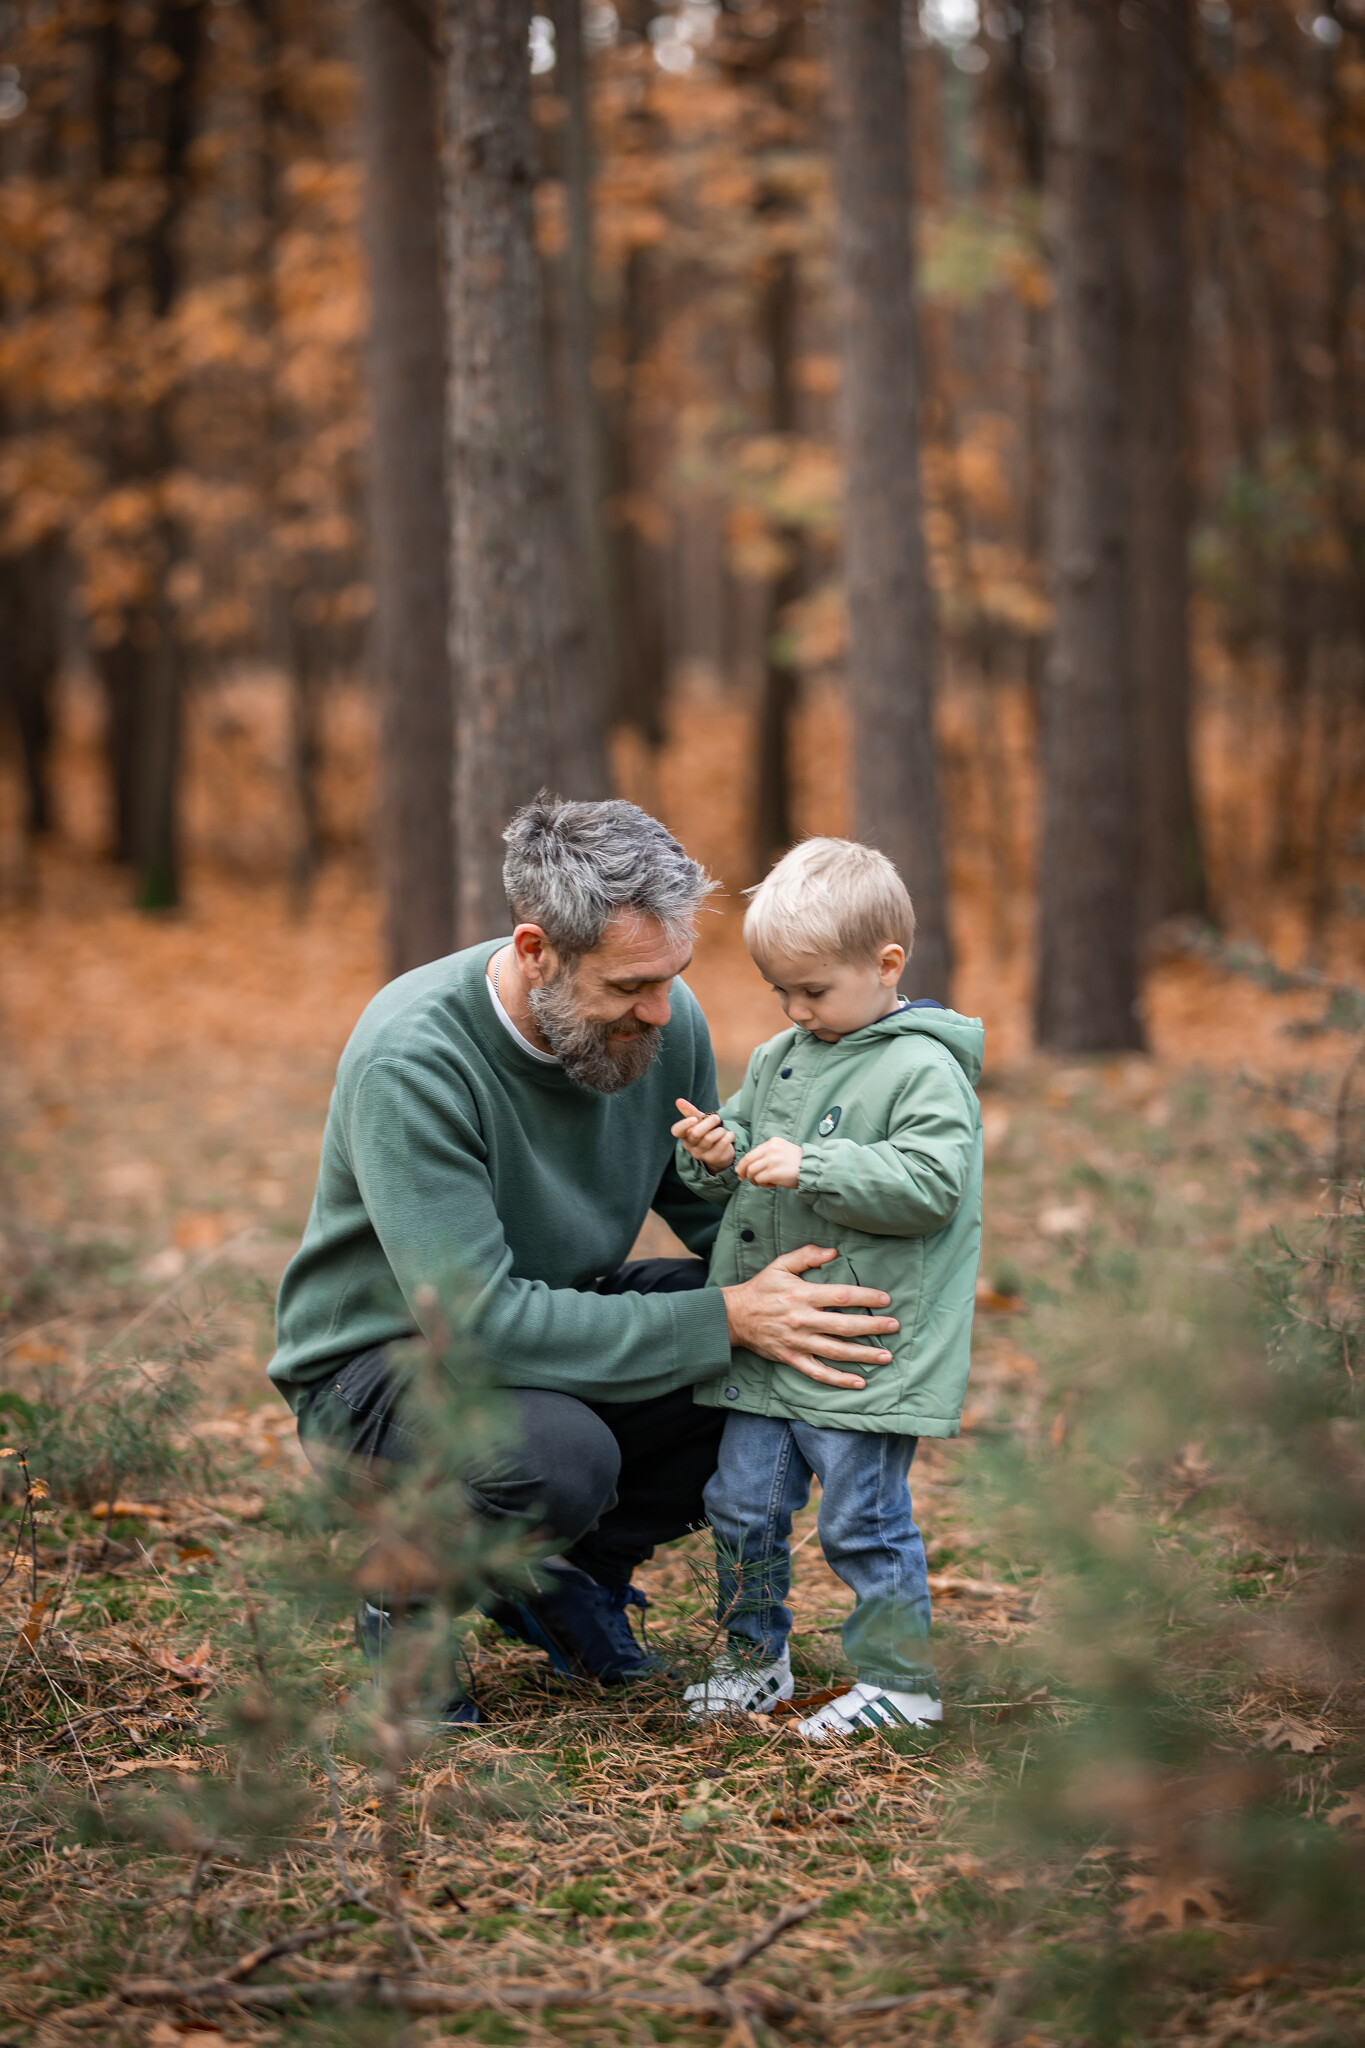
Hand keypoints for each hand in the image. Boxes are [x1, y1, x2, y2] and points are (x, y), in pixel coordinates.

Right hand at [672, 1097, 735, 1173]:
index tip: (694, 1119)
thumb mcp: (699, 1121)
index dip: (684, 1125)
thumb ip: (690, 1112)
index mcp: (684, 1135)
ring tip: (723, 1130)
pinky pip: (721, 1144)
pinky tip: (730, 1135)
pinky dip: (728, 1136)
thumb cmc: (706, 1132)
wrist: (720, 1151)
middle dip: (708, 1123)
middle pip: (696, 1134)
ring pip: (709, 1138)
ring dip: (719, 1130)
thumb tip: (678, 1100)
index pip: (677, 1131)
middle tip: (717, 1117)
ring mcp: (701, 1154)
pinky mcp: (713, 1158)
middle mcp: (690, 1146)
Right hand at [720, 1246, 897, 1390]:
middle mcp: (803, 1320)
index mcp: (802, 1295)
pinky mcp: (792, 1358)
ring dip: (863, 1355)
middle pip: (844, 1325)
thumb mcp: (780, 1265)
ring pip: (836, 1351)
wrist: (733, 1317)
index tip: (885, 1299)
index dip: (865, 1297)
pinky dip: (839, 1379)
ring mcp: (798, 1342)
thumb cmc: (760, 1289)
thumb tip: (833, 1251)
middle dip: (873, 1327)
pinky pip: (818, 1372)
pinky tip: (859, 1382)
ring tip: (886, 1356)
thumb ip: (806, 1256)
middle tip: (894, 1326)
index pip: (841, 1295)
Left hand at [735, 1136, 801, 1188]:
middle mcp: (771, 1149)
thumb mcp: (781, 1150)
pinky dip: (762, 1184)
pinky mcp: (774, 1172)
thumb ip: (767, 1153)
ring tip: (761, 1183)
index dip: (742, 1163)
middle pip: (748, 1161)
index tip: (740, 1171)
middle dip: (743, 1172)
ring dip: (754, 1180)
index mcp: (772, 1142)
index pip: (751, 1153)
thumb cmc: (796, 1162)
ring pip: (751, 1171)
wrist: (811, 1168)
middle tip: (743, 1179)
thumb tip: (748, 1165)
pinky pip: (759, 1179)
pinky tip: (771, 1184)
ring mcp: (772, 1161)